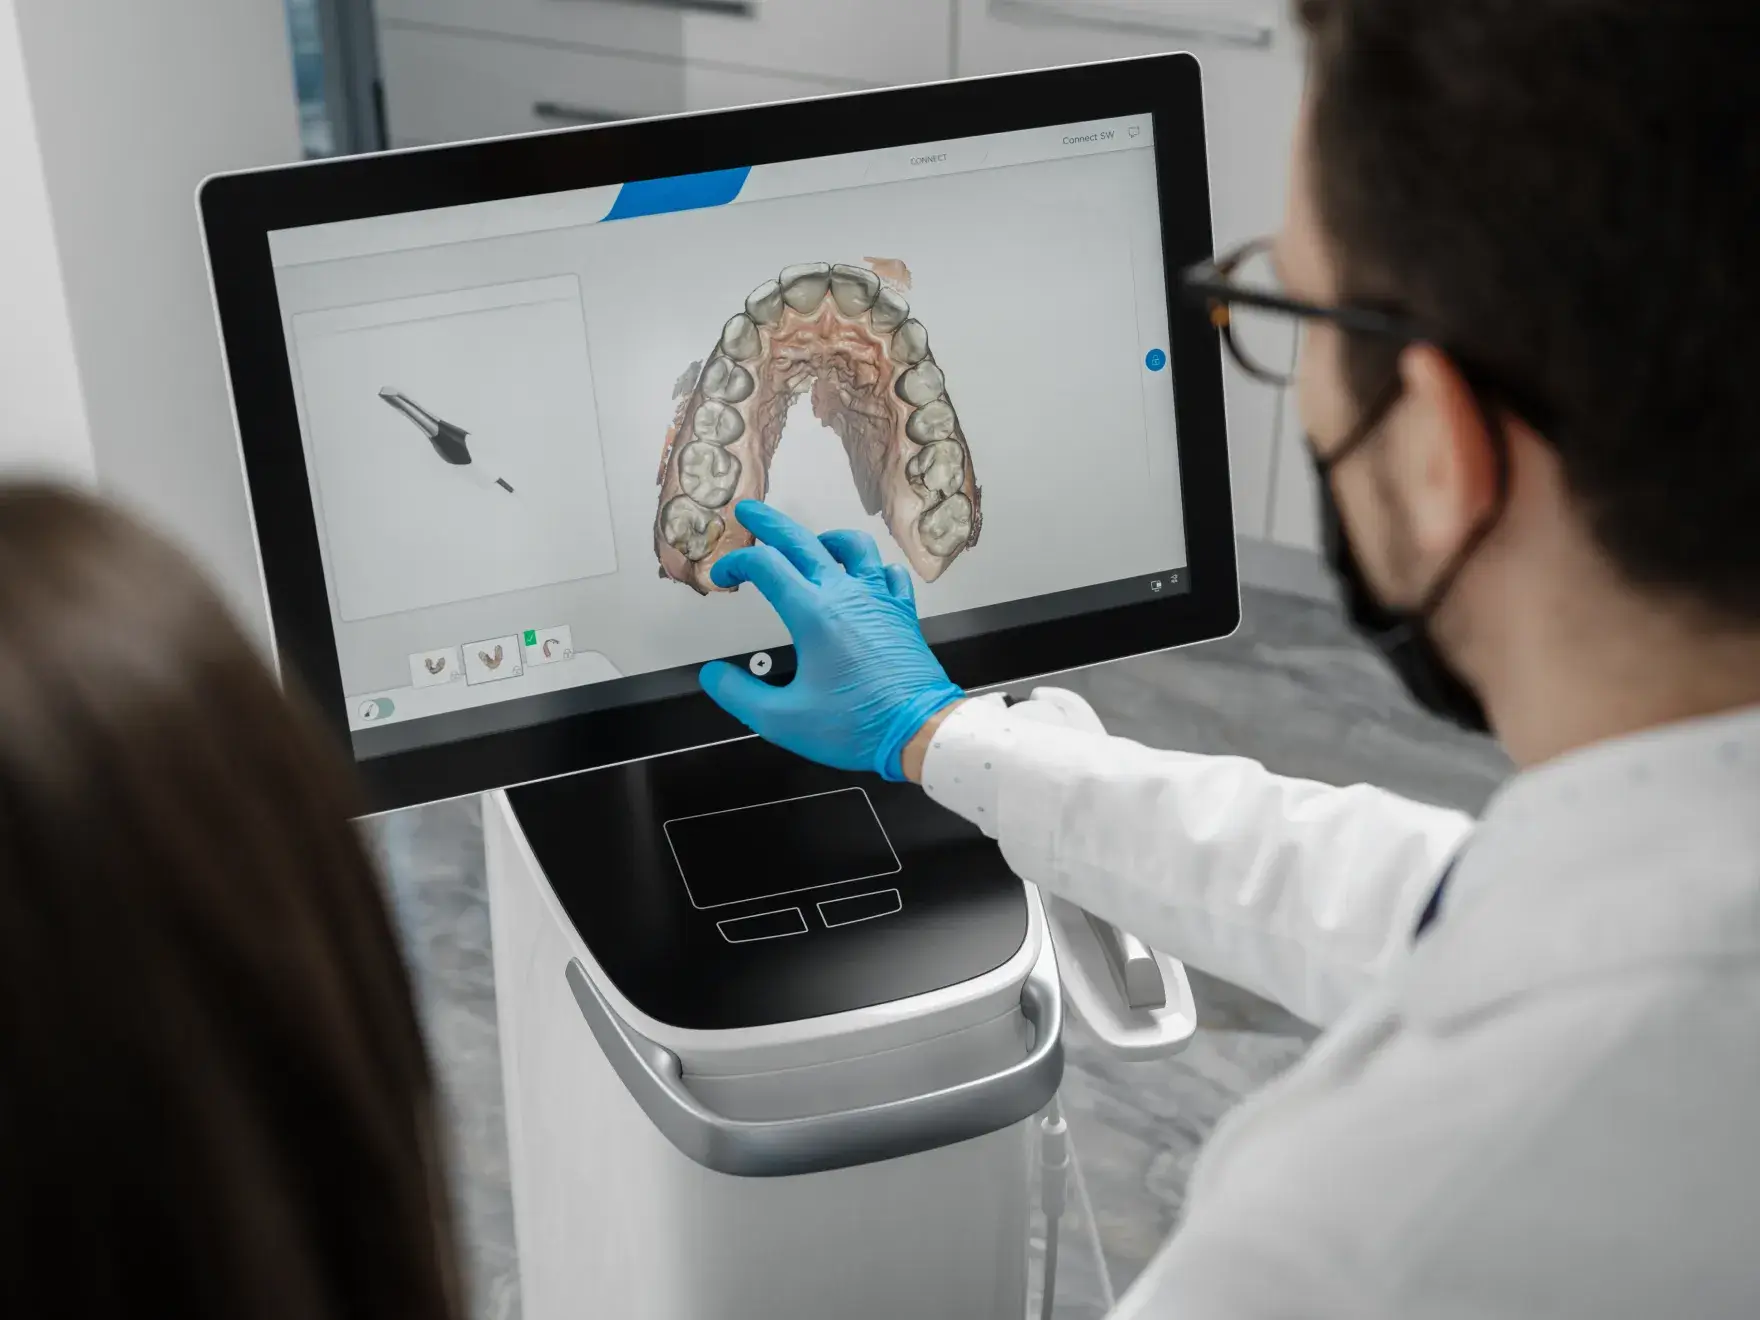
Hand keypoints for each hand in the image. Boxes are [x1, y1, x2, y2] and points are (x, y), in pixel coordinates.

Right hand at [698, 501, 964, 780]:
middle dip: (769, 522)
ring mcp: (879, 600)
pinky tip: (865, 575)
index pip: (765, 565)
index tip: (724, 576)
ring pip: (853, 545)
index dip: (736, 563)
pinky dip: (871, 566)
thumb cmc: (859, 726)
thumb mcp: (783, 719)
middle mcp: (847, 596)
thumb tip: (715, 676)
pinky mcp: (902, 613)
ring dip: (824, 538)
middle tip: (750, 512)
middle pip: (802, 540)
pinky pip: (888, 572)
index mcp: (814, 614)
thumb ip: (739, 695)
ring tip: (811, 542)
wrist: (919, 732)